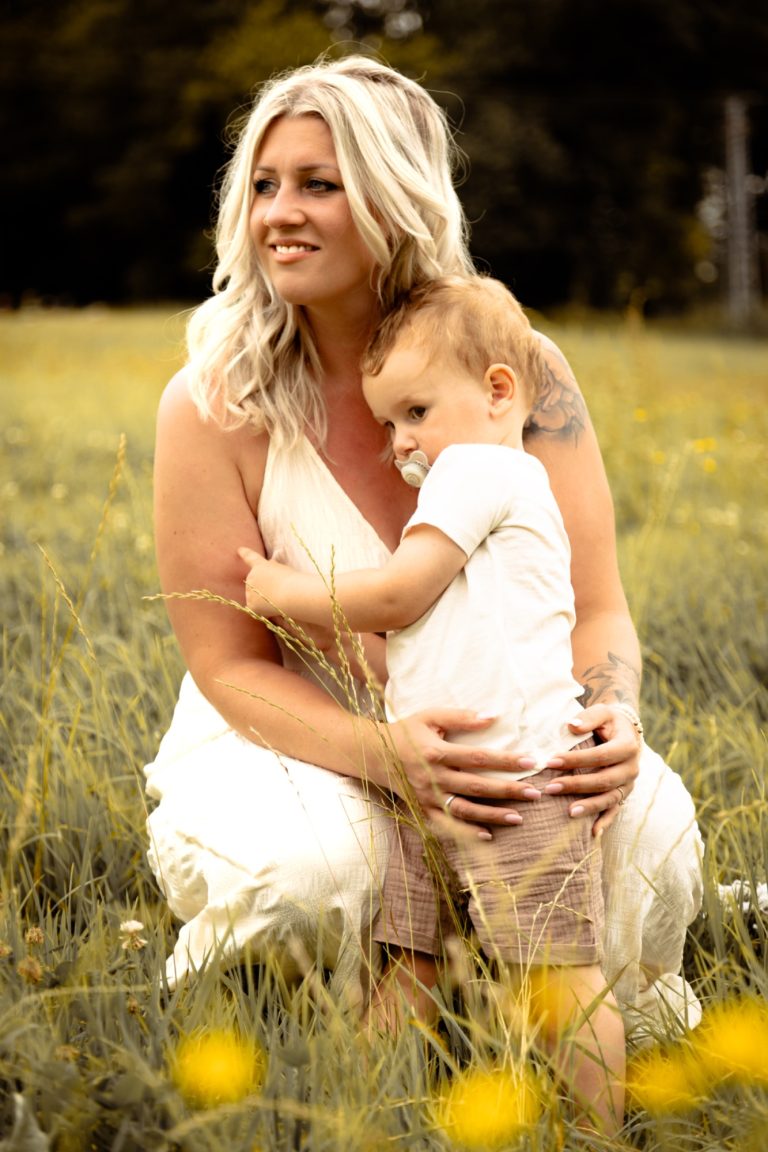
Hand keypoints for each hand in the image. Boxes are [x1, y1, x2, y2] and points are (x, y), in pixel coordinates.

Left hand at [238, 545, 289, 617]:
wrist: (292, 594)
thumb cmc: (293, 581)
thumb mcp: (284, 569)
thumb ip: (274, 567)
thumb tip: (270, 564)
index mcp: (260, 565)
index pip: (250, 557)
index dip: (244, 553)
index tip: (239, 550)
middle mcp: (251, 576)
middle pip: (254, 583)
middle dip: (262, 588)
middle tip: (277, 592)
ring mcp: (249, 590)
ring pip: (254, 597)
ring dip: (263, 599)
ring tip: (277, 599)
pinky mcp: (251, 604)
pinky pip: (256, 608)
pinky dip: (263, 609)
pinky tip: (273, 607)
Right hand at [381, 709, 549, 838]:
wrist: (375, 754)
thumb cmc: (407, 732)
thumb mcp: (431, 716)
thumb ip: (461, 717)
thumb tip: (493, 716)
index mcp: (435, 752)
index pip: (478, 757)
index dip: (506, 760)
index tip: (531, 761)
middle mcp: (432, 777)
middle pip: (476, 786)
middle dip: (508, 790)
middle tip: (535, 793)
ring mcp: (427, 797)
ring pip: (464, 810)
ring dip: (492, 815)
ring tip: (518, 817)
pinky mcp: (422, 810)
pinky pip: (446, 825)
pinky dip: (466, 832)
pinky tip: (487, 835)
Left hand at [538, 703, 641, 836]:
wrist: (626, 732)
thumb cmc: (609, 721)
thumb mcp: (602, 712)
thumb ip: (588, 718)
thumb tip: (571, 726)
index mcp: (628, 746)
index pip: (601, 756)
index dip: (576, 760)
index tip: (551, 761)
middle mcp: (632, 768)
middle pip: (604, 780)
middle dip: (576, 785)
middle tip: (550, 788)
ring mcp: (629, 784)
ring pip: (609, 798)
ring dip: (589, 807)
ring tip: (568, 812)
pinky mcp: (624, 795)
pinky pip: (615, 811)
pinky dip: (605, 822)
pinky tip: (592, 833)